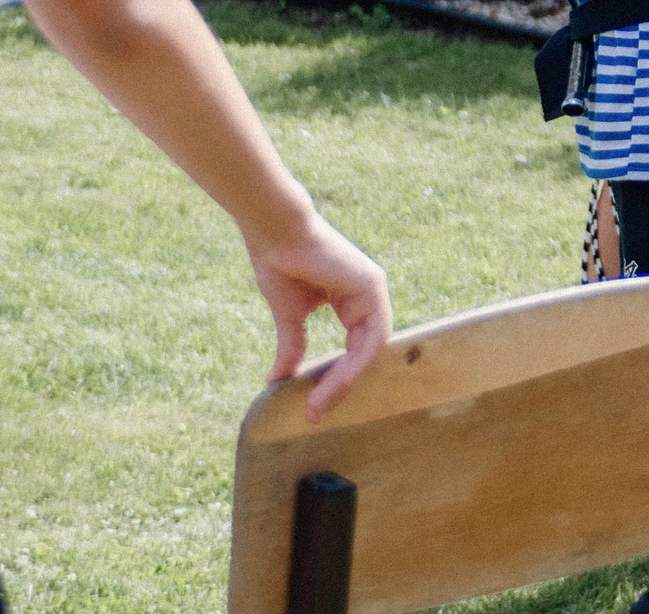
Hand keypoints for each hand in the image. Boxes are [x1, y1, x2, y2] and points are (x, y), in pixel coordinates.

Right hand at [250, 215, 391, 422]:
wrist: (275, 233)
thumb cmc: (280, 264)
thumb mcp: (289, 316)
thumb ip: (293, 346)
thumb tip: (277, 380)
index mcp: (352, 300)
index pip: (354, 348)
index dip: (336, 379)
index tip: (312, 408)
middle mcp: (368, 296)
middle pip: (364, 352)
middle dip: (341, 386)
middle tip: (316, 414)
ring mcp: (373, 290)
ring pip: (370, 348)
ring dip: (345, 380)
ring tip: (320, 404)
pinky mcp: (372, 287)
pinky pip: (371, 335)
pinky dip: (354, 363)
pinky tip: (334, 383)